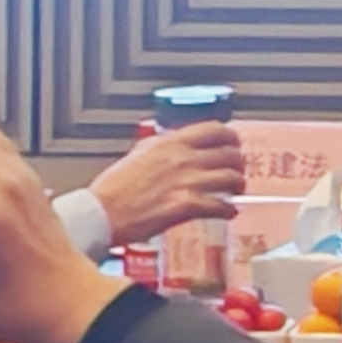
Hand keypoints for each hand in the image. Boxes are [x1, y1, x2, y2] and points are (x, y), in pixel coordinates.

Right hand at [88, 121, 245, 244]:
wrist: (102, 213)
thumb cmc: (114, 187)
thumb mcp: (138, 153)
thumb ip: (160, 145)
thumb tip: (171, 141)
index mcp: (171, 143)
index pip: (215, 130)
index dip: (231, 137)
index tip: (234, 144)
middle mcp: (183, 158)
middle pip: (229, 154)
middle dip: (239, 163)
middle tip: (238, 171)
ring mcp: (186, 181)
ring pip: (230, 178)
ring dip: (238, 185)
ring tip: (236, 191)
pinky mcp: (185, 206)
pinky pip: (219, 205)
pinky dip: (228, 210)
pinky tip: (229, 213)